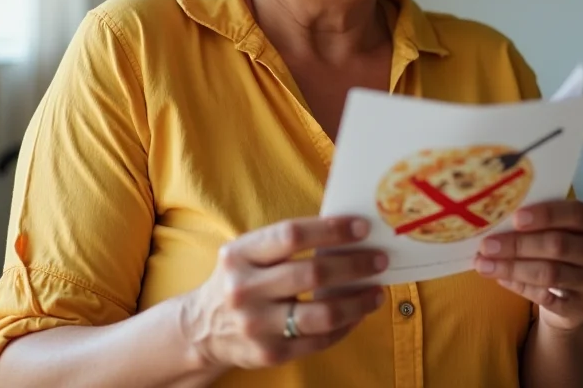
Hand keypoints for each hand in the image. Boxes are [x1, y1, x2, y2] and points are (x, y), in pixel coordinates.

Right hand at [183, 217, 386, 373]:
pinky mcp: (269, 354)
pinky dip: (345, 326)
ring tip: (377, 291)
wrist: (203, 327)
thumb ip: (288, 241)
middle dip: (354, 265)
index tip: (361, 228)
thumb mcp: (249, 251)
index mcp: (240, 254)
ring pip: (320, 314)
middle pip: (312, 274)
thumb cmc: (241, 277)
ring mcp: (256, 325)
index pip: (292, 235)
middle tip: (379, 259)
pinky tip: (358, 313)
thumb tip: (347, 230)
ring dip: (357, 301)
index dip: (330, 230)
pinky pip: (318, 341)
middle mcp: (244, 289)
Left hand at [474, 200, 582, 330]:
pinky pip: (547, 298)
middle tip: (486, 245)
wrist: (579, 293)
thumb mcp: (562, 228)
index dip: (545, 215)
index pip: (576, 214)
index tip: (515, 217)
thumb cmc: (563, 247)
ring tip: (483, 264)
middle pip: (559, 245)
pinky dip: (520, 287)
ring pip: (550, 274)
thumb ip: (539, 220)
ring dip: (512, 268)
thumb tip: (495, 215)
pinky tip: (500, 278)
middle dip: (518, 244)